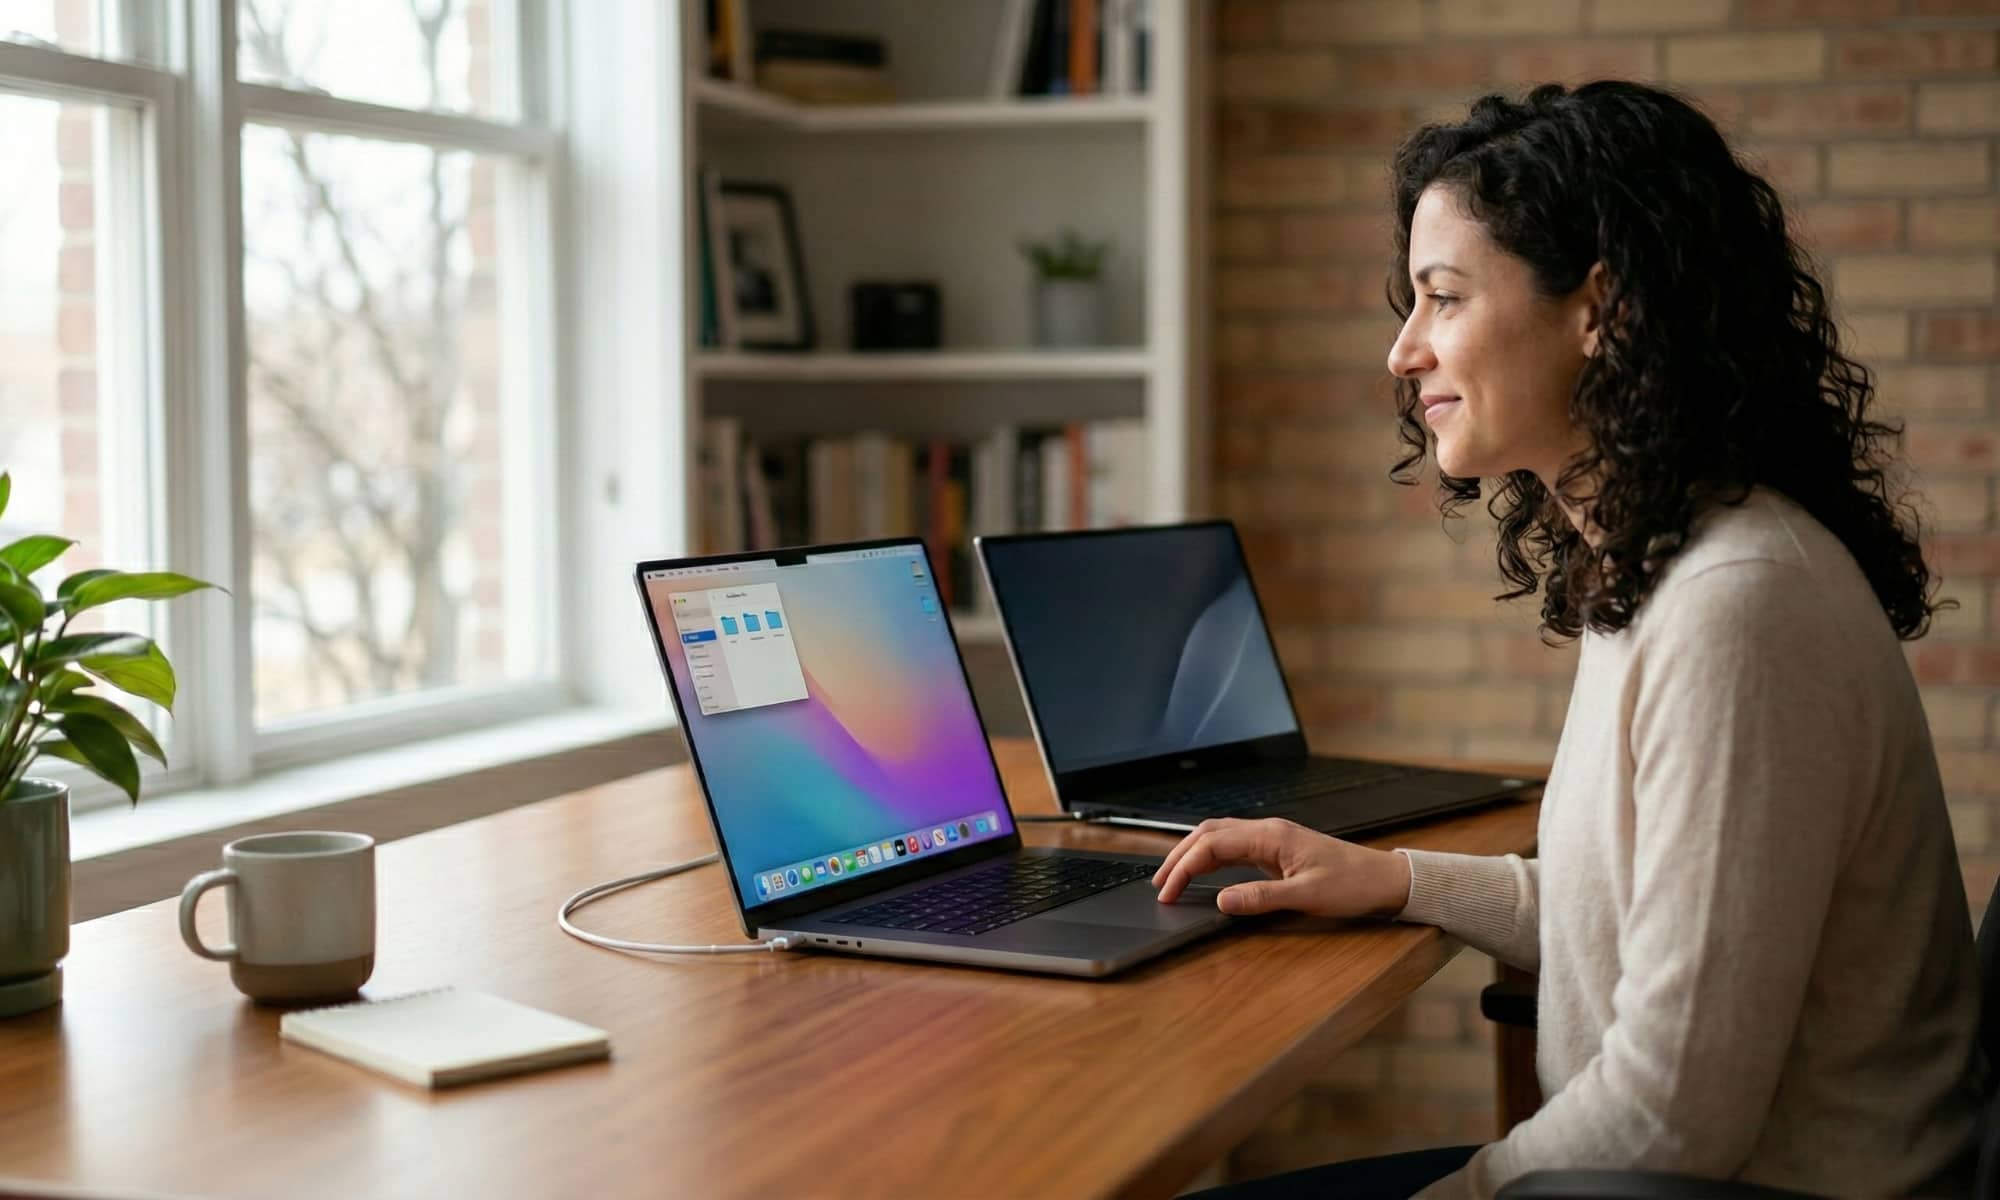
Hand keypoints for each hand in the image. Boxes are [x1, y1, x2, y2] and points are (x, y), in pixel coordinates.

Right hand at [1151, 817, 1412, 917]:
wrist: (1385, 880)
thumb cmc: (1353, 886)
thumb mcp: (1307, 897)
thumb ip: (1261, 898)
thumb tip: (1221, 901)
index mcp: (1271, 836)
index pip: (1212, 845)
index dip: (1184, 867)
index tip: (1167, 892)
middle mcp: (1268, 830)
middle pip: (1209, 833)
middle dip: (1179, 855)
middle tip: (1159, 884)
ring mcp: (1272, 837)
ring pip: (1220, 836)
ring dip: (1193, 853)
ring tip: (1172, 876)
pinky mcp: (1278, 848)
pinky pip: (1235, 845)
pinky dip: (1212, 856)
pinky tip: (1205, 871)